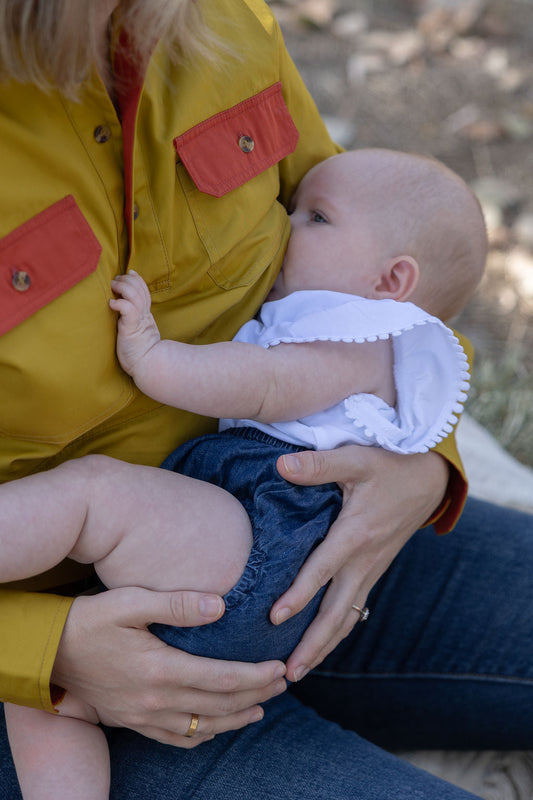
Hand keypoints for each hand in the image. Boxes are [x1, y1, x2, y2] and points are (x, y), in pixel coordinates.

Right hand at [52, 587, 286, 748]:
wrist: (48, 652)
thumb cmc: (90, 620)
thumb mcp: (130, 602)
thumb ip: (176, 604)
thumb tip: (221, 605)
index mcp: (160, 669)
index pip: (222, 679)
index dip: (256, 676)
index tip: (280, 667)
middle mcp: (156, 700)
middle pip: (219, 706)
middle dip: (257, 695)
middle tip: (283, 683)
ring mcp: (144, 716)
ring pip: (202, 728)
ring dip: (236, 719)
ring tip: (262, 707)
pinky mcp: (133, 721)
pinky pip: (176, 739)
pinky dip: (203, 736)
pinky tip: (216, 728)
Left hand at [109, 270, 159, 375]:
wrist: (148, 366)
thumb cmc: (140, 353)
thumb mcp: (138, 331)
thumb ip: (134, 320)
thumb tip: (123, 311)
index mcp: (146, 315)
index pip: (144, 291)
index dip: (137, 279)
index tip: (129, 272)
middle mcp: (144, 315)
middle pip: (140, 289)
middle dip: (127, 280)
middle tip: (116, 281)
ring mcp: (139, 321)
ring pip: (134, 295)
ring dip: (123, 287)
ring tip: (113, 286)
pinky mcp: (132, 328)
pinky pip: (128, 310)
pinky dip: (119, 303)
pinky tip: (112, 304)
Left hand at [272, 445, 448, 681]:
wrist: (430, 479)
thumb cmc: (390, 466)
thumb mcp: (357, 458)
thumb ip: (318, 464)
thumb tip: (280, 464)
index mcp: (356, 534)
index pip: (322, 570)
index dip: (298, 595)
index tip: (274, 618)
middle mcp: (365, 560)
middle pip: (337, 612)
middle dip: (313, 644)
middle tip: (288, 673)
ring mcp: (372, 569)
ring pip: (347, 617)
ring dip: (324, 645)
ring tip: (300, 670)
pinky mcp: (374, 570)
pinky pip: (355, 608)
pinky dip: (338, 630)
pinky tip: (322, 643)